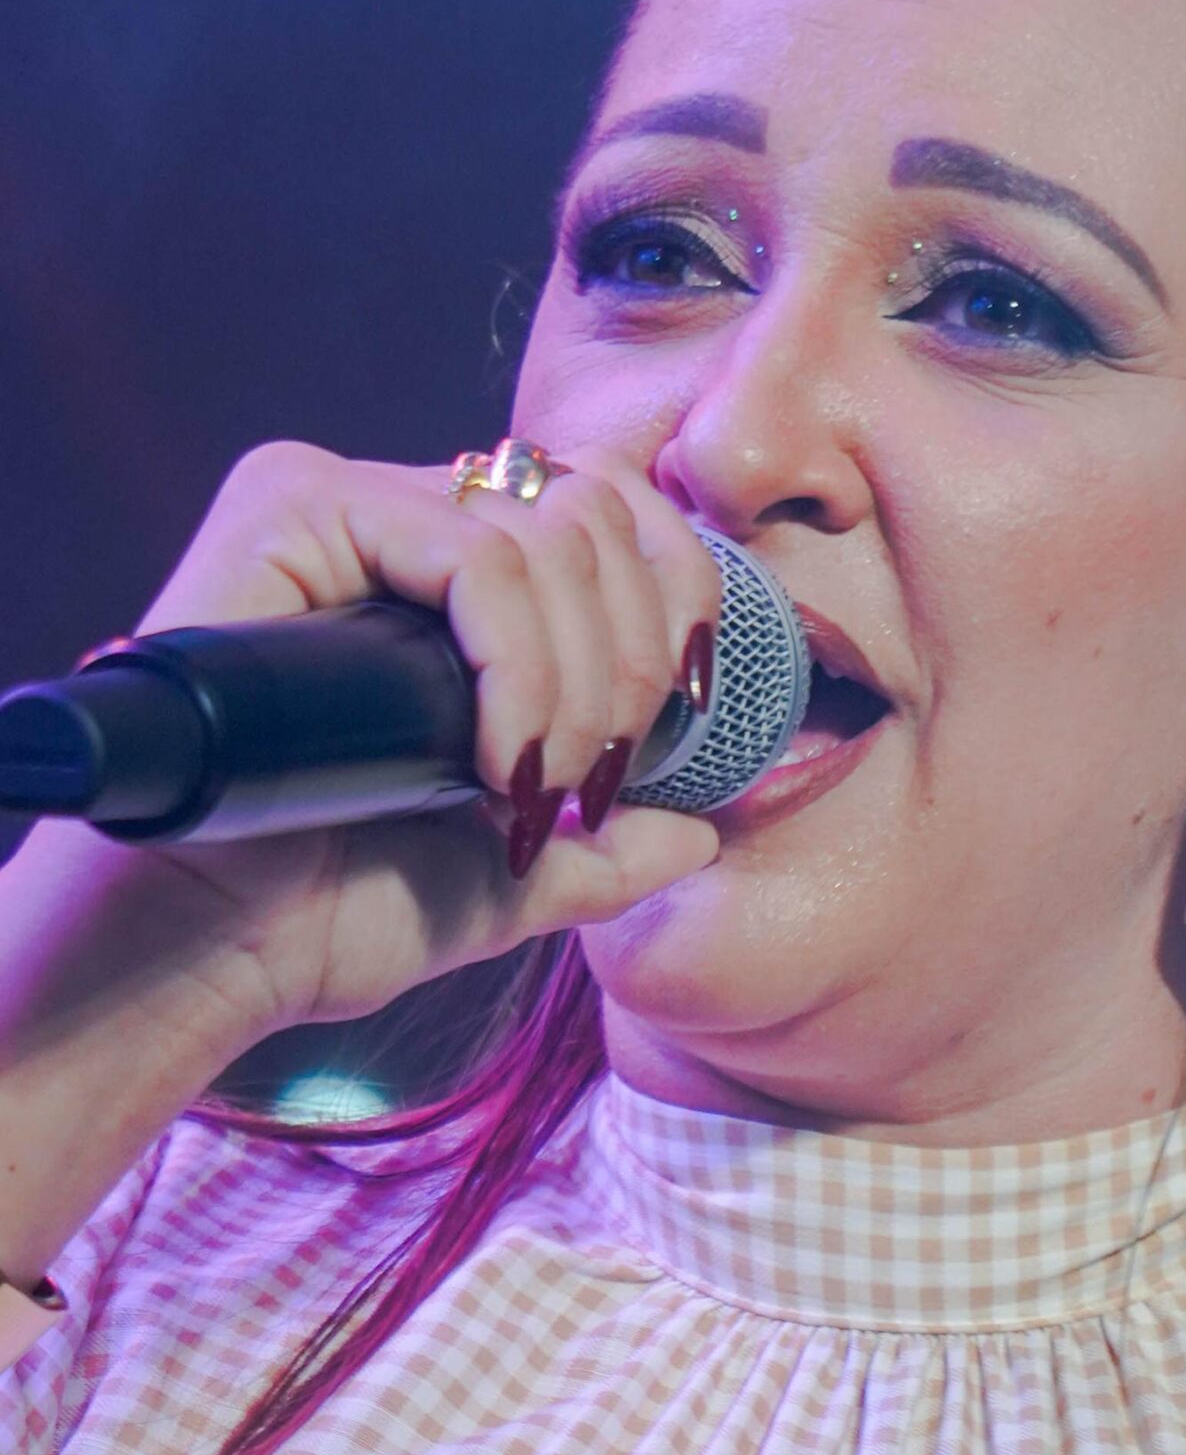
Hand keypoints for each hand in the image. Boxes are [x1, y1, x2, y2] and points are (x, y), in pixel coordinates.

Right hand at [35, 439, 723, 1045]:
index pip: (609, 511)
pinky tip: (493, 760)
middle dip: (635, 659)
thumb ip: (606, 850)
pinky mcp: (292, 509)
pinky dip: (517, 663)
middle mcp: (398, 515)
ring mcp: (344, 504)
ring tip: (536, 788)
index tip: (685, 719)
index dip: (679, 598)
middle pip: (596, 510)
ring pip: (546, 531)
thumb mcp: (508, 878)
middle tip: (595, 780)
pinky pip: (471, 554)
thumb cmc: (332, 911)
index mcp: (448, 574)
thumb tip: (702, 831)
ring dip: (580, 679)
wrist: (213, 950)